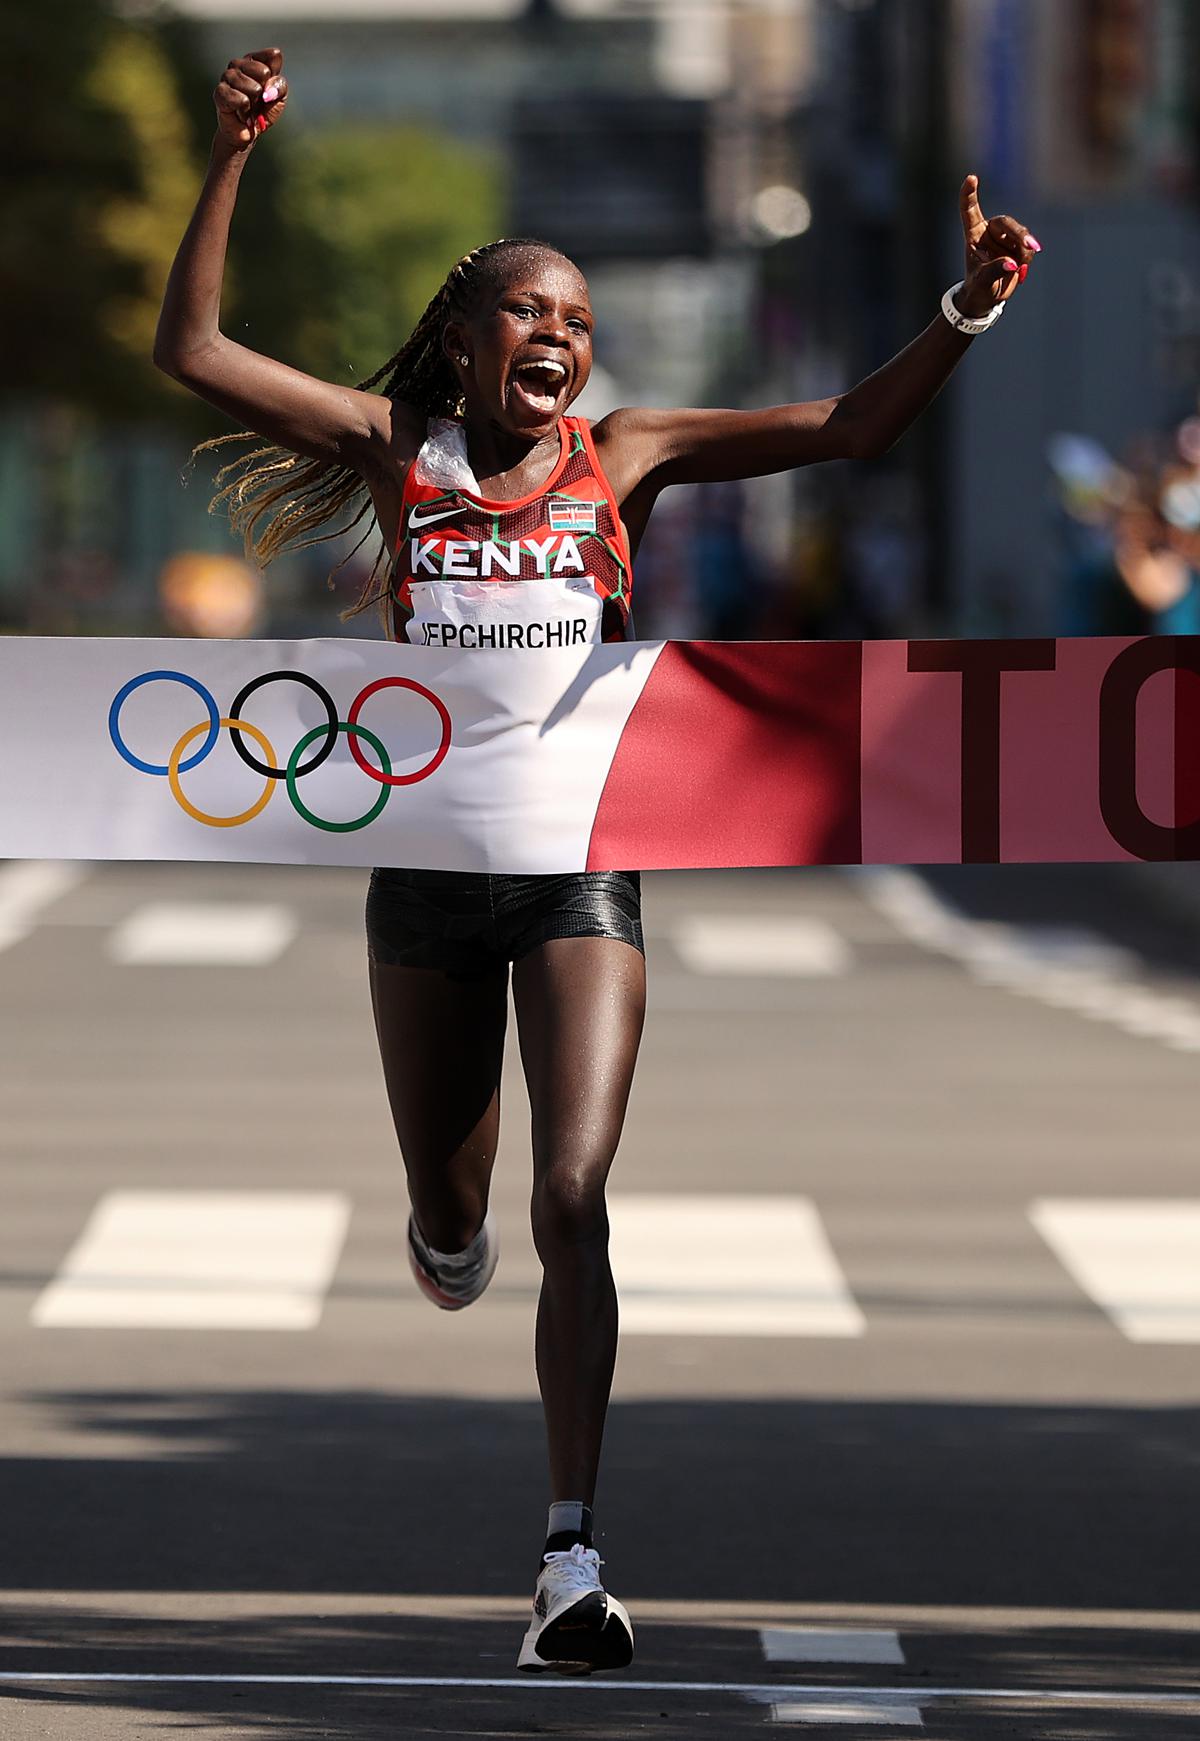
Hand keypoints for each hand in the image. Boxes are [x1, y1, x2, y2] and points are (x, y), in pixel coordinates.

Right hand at [213, 48, 286, 151]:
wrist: (247, 133)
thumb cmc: (262, 111)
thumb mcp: (279, 98)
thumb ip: (280, 86)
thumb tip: (267, 90)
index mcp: (254, 60)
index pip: (273, 56)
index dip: (275, 77)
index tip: (269, 88)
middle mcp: (239, 64)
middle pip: (264, 71)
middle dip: (265, 92)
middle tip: (257, 101)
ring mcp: (227, 76)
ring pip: (254, 87)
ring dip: (255, 104)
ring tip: (249, 108)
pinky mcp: (220, 92)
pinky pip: (241, 99)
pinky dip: (246, 111)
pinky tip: (242, 113)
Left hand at [956, 174, 1039, 318]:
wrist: (989, 296)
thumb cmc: (978, 286)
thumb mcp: (982, 282)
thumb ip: (995, 271)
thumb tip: (1011, 264)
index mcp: (973, 234)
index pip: (969, 210)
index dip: (969, 194)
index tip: (971, 178)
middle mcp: (989, 231)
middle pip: (1006, 223)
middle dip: (1019, 234)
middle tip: (1030, 246)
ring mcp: (1005, 236)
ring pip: (1021, 234)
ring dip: (1025, 250)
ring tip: (1020, 268)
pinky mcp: (1018, 243)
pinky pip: (1029, 246)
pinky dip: (1028, 257)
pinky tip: (1021, 268)